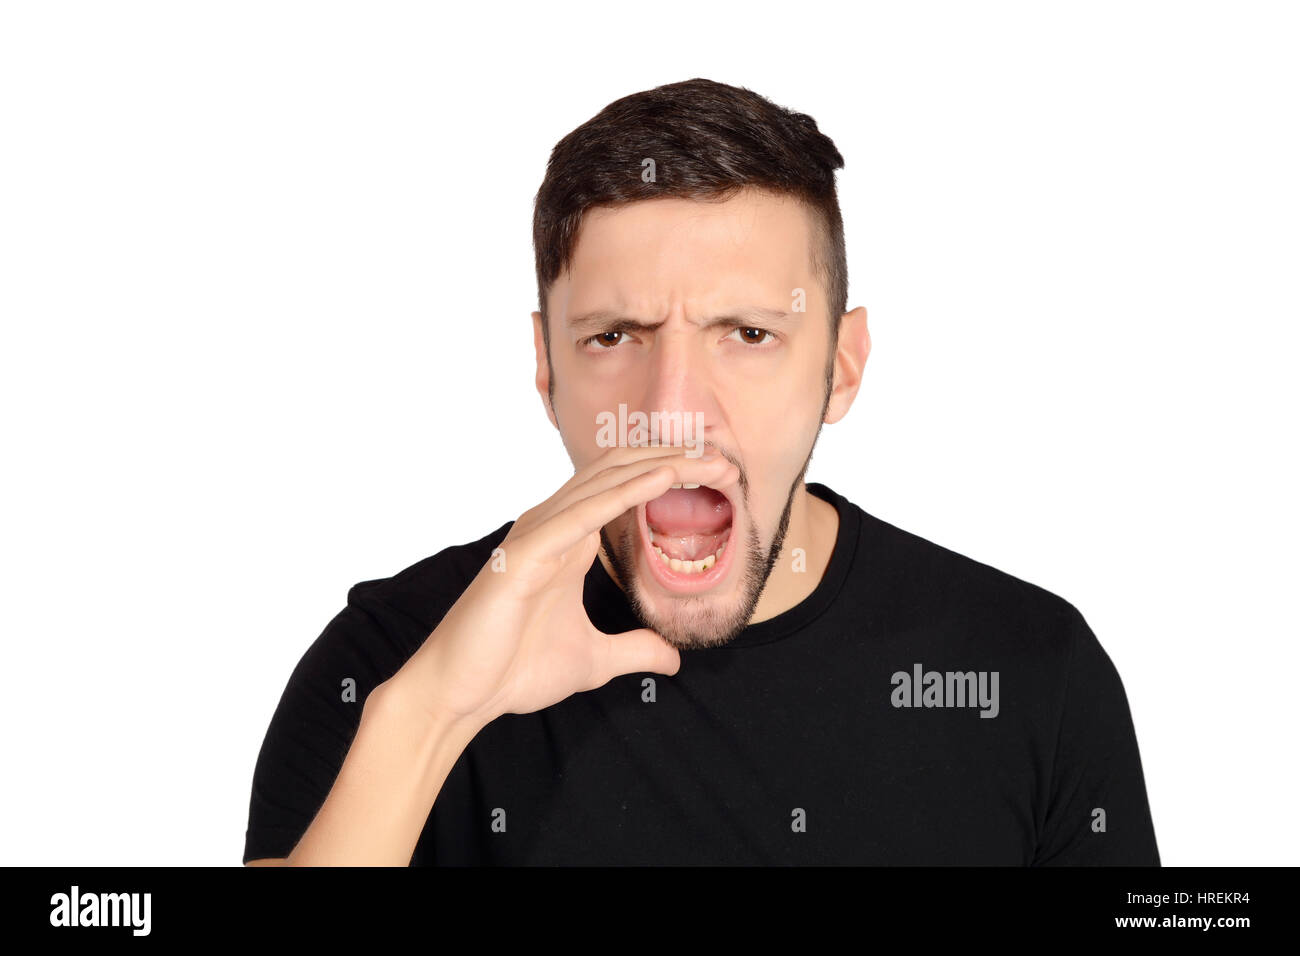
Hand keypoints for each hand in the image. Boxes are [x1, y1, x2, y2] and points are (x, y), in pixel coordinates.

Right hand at [396, 445, 738, 727]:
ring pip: (606, 480)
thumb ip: (634, 650)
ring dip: (661, 466)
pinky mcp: (526, 554)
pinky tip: (662, 478)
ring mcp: (537, 535)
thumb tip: (673, 657)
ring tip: (709, 461)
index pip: (624, 488)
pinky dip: (625, 491)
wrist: (461, 694)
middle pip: (620, 470)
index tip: (721, 478)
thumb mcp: (594, 661)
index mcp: (568, 541)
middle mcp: (553, 526)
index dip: (671, 475)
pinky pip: (583, 513)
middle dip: (675, 459)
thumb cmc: (512, 669)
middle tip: (727, 460)